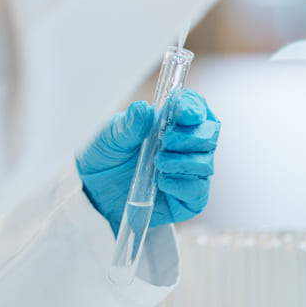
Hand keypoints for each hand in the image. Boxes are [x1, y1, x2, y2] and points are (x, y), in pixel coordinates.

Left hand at [76, 91, 219, 229]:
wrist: (96, 191)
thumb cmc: (108, 156)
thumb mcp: (111, 137)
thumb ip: (128, 125)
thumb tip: (143, 109)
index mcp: (173, 120)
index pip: (195, 107)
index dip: (194, 107)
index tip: (182, 113)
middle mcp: (188, 144)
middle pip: (210, 133)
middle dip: (191, 136)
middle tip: (165, 141)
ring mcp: (189, 172)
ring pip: (206, 163)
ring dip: (185, 161)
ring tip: (158, 163)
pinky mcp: (186, 199)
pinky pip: (198, 192)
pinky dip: (183, 185)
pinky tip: (163, 182)